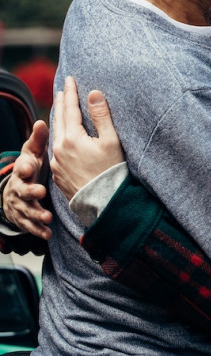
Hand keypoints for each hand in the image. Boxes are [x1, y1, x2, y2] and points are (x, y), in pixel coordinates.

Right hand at [3, 120, 52, 239]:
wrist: (18, 188)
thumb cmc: (31, 167)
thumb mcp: (34, 153)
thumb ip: (38, 140)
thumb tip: (41, 121)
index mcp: (23, 170)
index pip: (22, 167)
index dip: (25, 167)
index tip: (30, 166)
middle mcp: (18, 188)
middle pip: (22, 190)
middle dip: (30, 191)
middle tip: (41, 192)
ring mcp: (20, 204)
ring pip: (26, 210)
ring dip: (36, 214)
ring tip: (47, 217)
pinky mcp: (23, 218)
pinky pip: (29, 225)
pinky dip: (38, 230)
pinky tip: (48, 234)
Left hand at [50, 76, 124, 200]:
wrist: (103, 202)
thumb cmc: (111, 170)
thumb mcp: (111, 141)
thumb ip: (102, 116)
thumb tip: (93, 93)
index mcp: (72, 138)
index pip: (70, 109)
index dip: (70, 92)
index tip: (69, 79)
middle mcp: (59, 148)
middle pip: (59, 119)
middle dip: (61, 103)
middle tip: (62, 89)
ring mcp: (57, 162)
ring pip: (55, 135)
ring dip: (58, 119)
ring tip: (61, 110)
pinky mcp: (58, 173)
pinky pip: (56, 149)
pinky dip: (59, 137)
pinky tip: (62, 137)